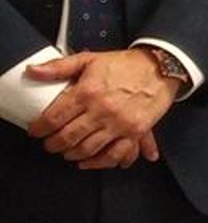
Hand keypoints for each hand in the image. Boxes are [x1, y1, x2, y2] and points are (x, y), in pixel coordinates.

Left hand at [26, 48, 176, 169]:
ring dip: (72, 154)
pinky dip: (99, 162)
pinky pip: (115, 154)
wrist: (160, 68)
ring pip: (88, 149)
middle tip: (49, 144)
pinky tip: (88, 162)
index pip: (54, 117)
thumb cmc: (125, 64)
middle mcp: (102, 110)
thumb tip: (33, 71)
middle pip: (68, 137)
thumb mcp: (89, 59)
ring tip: (66, 152)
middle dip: (53, 144)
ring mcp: (119, 123)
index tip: (36, 131)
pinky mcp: (135, 132)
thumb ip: (59, 67)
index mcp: (87, 92)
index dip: (40, 128)